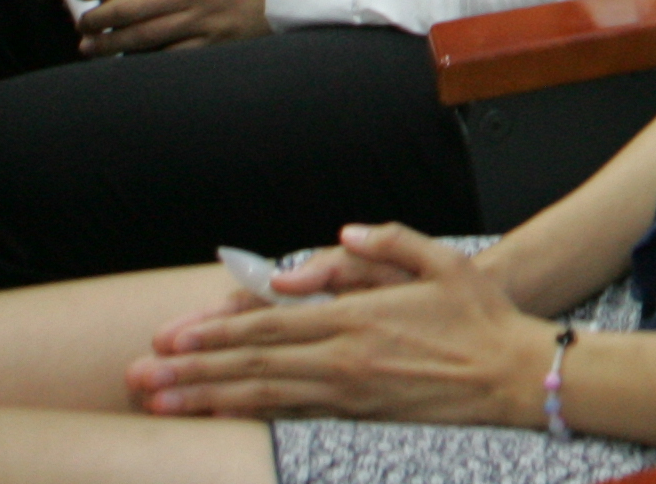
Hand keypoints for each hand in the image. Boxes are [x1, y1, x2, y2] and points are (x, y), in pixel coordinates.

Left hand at [75, 0, 285, 50]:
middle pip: (128, 6)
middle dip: (96, 17)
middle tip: (81, 22)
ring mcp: (203, 17)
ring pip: (142, 34)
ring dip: (111, 43)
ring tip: (92, 46)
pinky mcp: (216, 40)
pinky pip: (171, 54)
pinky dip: (146, 58)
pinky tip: (130, 59)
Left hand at [133, 224, 553, 423]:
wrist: (516, 375)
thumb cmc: (483, 317)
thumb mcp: (446, 261)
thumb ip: (391, 242)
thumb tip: (343, 233)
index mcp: (357, 316)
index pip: (269, 324)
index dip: (214, 331)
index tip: (170, 337)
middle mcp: (344, 358)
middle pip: (252, 363)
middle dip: (190, 370)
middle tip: (139, 377)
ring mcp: (348, 394)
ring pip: (262, 396)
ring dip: (205, 400)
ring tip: (159, 404)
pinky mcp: (358, 418)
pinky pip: (292, 420)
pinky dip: (248, 420)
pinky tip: (218, 421)